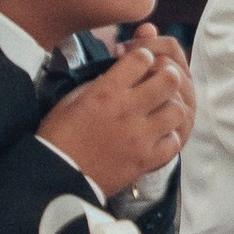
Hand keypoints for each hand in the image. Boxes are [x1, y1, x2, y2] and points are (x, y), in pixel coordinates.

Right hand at [42, 35, 194, 195]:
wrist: (56, 176)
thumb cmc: (59, 135)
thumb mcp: (73, 98)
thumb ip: (101, 81)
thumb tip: (123, 70)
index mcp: (106, 91)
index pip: (142, 58)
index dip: (142, 57)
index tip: (139, 63)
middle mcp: (127, 110)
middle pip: (169, 79)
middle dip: (166, 75)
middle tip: (159, 81)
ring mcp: (139, 137)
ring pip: (177, 110)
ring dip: (170, 107)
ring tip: (159, 110)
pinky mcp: (145, 160)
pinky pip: (174, 142)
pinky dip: (168, 137)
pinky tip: (157, 136)